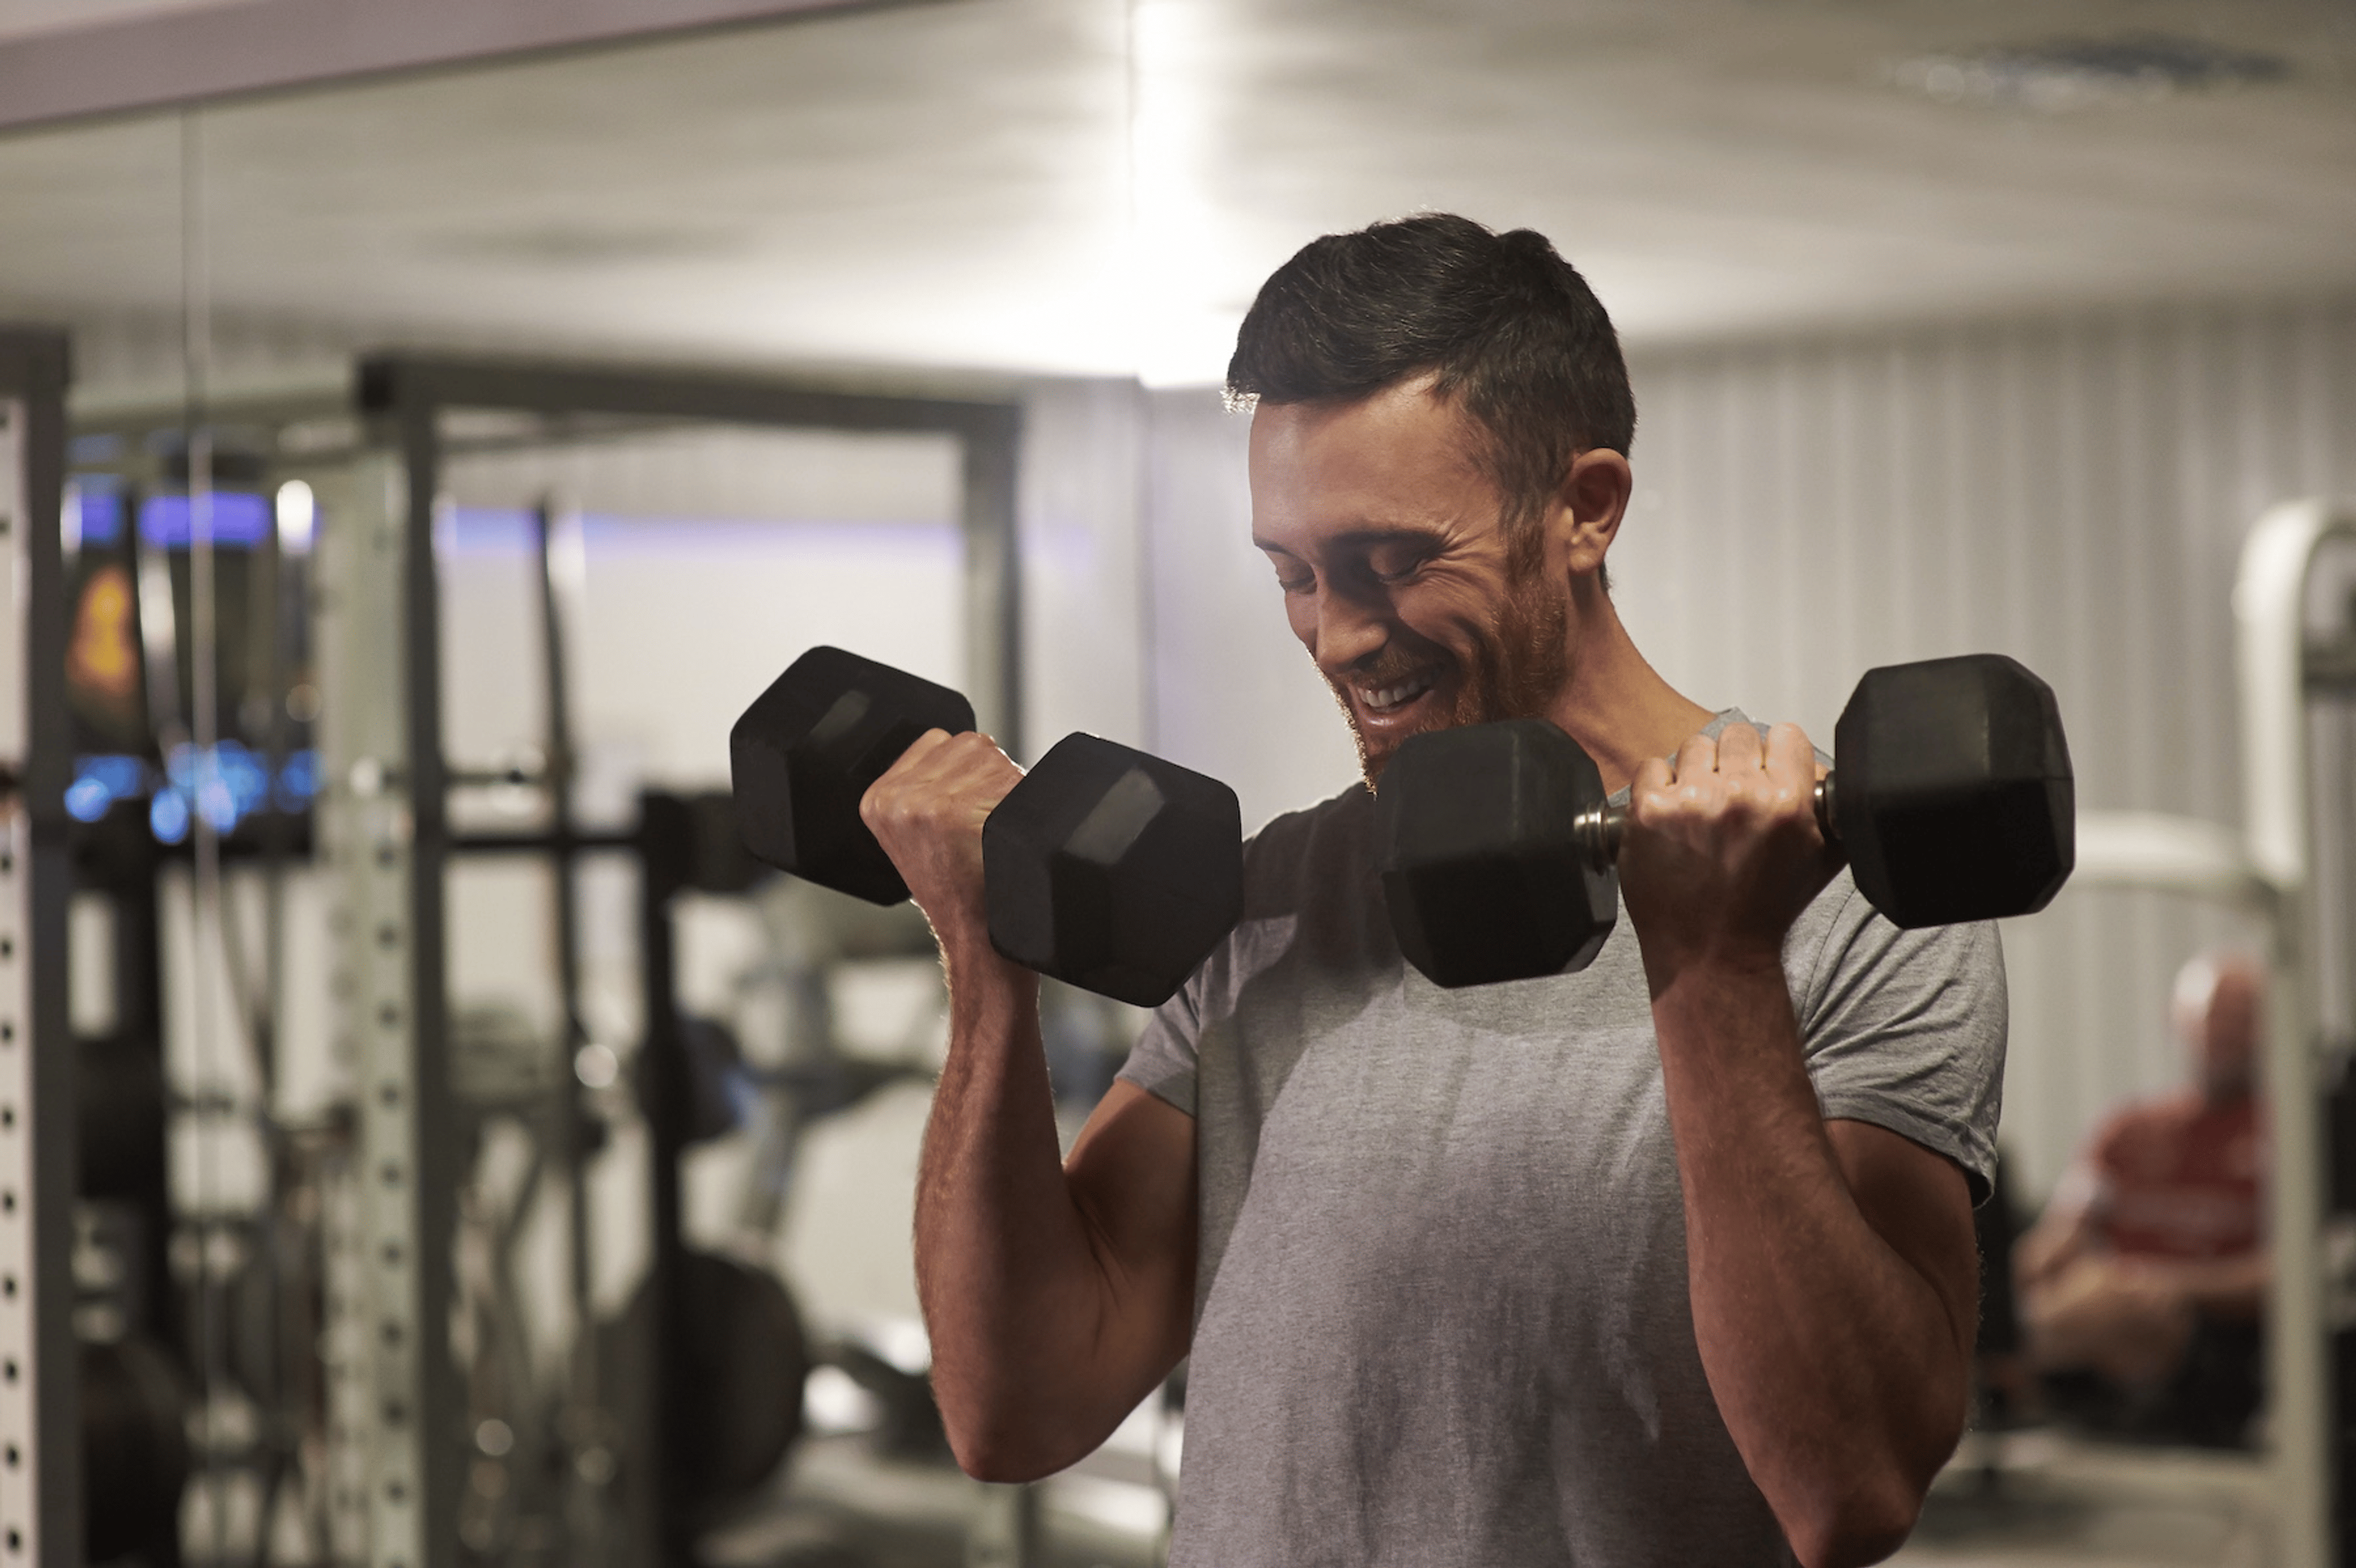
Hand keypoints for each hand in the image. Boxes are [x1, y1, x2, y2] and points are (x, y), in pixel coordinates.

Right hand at [860, 729, 1025, 958]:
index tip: (963, 812)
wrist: (975, 939)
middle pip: (968, 745)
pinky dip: (1020, 804)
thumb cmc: (956, 889)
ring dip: (1006, 787)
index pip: (936, 741)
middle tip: (982, 825)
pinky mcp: (957, 814)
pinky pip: (1011, 781)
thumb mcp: (914, 835)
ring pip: (993, 758)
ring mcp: (924, 805)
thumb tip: (961, 749)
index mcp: (877, 799)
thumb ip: (922, 787)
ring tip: (992, 832)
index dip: (963, 771)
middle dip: (987, 776)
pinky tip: (1004, 837)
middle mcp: (895, 798)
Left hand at [1620, 721, 1837, 991]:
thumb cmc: (1762, 911)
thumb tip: (1823, 769)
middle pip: (1737, 735)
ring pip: (1693, 747)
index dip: (1776, 754)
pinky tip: (1670, 817)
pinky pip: (1651, 768)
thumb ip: (1828, 807)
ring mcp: (1690, 802)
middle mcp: (1740, 796)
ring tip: (1699, 810)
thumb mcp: (1820, 859)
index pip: (1785, 736)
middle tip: (1729, 795)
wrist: (1712, 953)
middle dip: (1735, 762)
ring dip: (1696, 772)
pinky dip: (1658, 787)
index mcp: (1787, 802)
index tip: (1767, 771)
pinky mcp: (1648, 812)